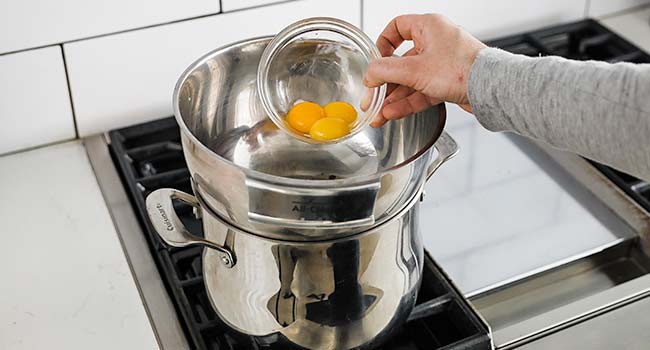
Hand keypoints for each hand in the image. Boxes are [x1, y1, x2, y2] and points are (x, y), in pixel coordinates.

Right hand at [364, 14, 485, 126]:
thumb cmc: (463, 69)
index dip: (382, 44)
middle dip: (384, 83)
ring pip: (410, 80)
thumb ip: (385, 71)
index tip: (374, 61)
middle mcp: (435, 42)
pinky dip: (407, 102)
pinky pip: (421, 91)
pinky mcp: (447, 82)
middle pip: (400, 61)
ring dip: (394, 98)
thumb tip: (369, 74)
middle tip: (371, 98)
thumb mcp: (414, 70)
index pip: (397, 27)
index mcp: (428, 27)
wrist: (491, 89)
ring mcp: (441, 64)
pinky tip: (393, 114)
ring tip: (379, 114)